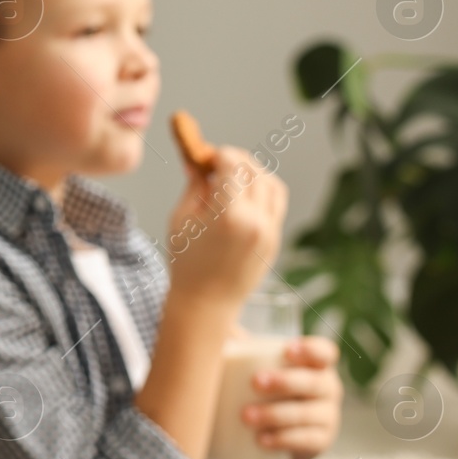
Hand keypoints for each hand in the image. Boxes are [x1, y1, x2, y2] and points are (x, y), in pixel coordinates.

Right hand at [166, 145, 287, 304]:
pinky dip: (262, 191)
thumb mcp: (182, 219)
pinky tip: (242, 195)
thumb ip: (195, 186)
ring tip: (231, 178)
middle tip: (214, 163)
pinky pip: (275, 203)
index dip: (217, 154)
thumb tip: (197, 161)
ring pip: (271, 183)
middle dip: (234, 160)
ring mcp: (270, 231)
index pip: (232, 164)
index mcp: (229, 215)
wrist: (206, 304)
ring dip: (252, 173)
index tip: (204, 156)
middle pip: (253, 170)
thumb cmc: (186, 265)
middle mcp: (256, 221)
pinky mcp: (275, 239)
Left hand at [242, 335, 341, 458]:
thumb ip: (240, 346)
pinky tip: (262, 439)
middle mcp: (327, 388)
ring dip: (275, 414)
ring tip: (246, 416)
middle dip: (285, 382)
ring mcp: (328, 416)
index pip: (325, 352)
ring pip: (307, 414)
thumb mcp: (257, 367)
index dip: (311, 350)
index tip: (286, 350)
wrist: (274, 433)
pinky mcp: (321, 442)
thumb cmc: (264, 389)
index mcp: (315, 364)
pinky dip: (282, 439)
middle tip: (254, 382)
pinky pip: (306, 441)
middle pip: (314, 382)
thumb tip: (216, 327)